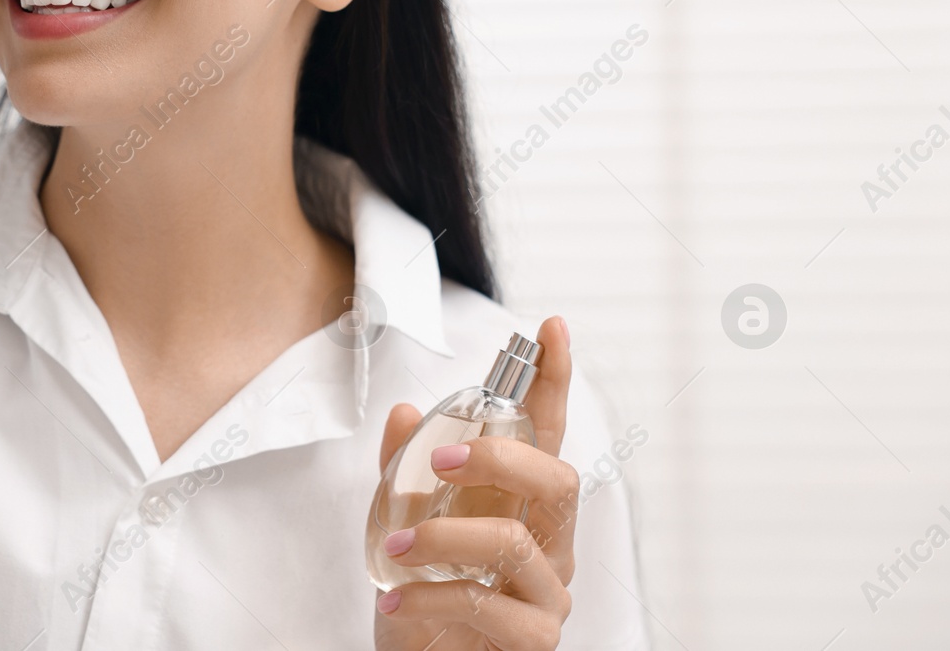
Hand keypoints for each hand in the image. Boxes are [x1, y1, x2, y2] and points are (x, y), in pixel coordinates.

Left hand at [372, 316, 579, 650]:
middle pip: (557, 481)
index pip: (548, 436)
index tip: (551, 329)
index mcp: (521, 507)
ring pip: (515, 543)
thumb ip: (402, 473)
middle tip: (440, 459)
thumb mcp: (398, 526)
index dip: (555, 382)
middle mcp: (549, 546)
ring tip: (392, 549)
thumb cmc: (418, 597)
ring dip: (442, 537)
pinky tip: (395, 602)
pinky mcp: (533, 640)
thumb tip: (403, 412)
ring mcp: (547, 594)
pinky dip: (431, 597)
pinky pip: (488, 606)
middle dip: (499, 457)